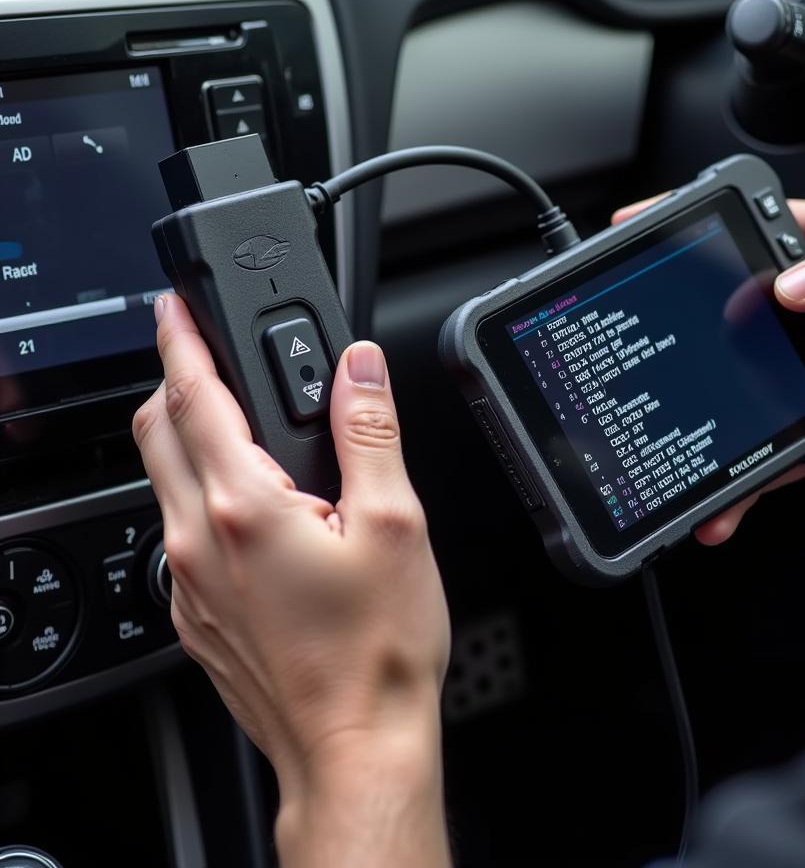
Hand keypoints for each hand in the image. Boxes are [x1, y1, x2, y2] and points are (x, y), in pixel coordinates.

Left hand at [133, 295, 450, 867]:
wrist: (354, 747)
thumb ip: (369, 431)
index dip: (180, 341)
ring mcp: (189, 584)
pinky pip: (178, 533)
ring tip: (239, 427)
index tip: (173, 310)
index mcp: (245, 508)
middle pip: (156, 434)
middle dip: (170, 382)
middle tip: (202, 357)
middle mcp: (199, 542)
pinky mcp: (195, 615)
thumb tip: (360, 368)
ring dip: (186, 439)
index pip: (193, 398)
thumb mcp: (395, 523)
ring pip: (163, 484)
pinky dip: (199, 496)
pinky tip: (250, 508)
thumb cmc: (377, 650)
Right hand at [612, 197, 804, 543]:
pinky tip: (720, 488)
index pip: (773, 227)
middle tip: (658, 320)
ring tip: (672, 407)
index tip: (667, 223)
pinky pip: (766, 453)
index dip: (719, 223)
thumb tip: (789, 282)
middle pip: (742, 303)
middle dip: (695, 310)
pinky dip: (738, 476)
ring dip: (706, 395)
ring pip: (742, 380)